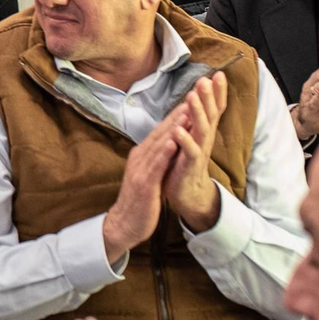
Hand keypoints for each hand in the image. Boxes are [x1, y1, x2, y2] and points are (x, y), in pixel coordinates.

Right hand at [102, 105, 185, 262]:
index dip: (177, 114)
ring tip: (187, 111)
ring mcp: (141, 169)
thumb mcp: (147, 174)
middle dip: (178, 113)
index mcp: (142, 154)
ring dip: (173, 128)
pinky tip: (173, 142)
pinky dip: (164, 152)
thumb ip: (156, 158)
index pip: (162, 130)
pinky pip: (156, 166)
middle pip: (161, 131)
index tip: (192, 98)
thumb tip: (169, 143)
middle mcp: (140, 157)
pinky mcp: (144, 184)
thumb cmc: (139, 200)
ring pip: (159, 144)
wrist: (124, 224)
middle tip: (193, 95)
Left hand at [163, 73, 226, 233]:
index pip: (213, 109)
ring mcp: (199, 152)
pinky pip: (190, 152)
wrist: (188, 194)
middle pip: (210, 115)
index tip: (218, 74)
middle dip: (208, 96)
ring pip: (201, 130)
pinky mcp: (189, 166)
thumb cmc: (187, 161)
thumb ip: (196, 119)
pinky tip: (179, 130)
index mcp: (204, 131)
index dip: (217, 92)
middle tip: (206, 78)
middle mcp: (205, 139)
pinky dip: (185, 140)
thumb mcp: (194, 137)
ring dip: (197, 112)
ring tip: (192, 96)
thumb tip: (197, 96)